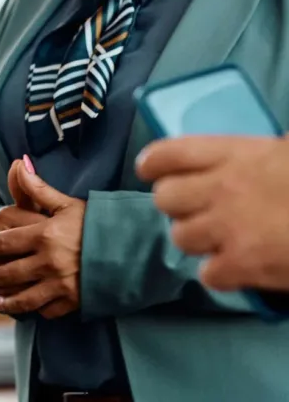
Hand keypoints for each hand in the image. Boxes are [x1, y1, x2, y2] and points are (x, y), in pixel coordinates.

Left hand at [0, 160, 84, 317]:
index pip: (4, 243)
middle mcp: (49, 262)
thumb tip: (19, 164)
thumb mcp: (67, 203)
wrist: (134, 249)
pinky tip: (26, 308)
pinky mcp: (75, 301)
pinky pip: (48, 310)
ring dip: (7, 299)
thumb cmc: (98, 223)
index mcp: (44, 235)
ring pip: (25, 297)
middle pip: (10, 272)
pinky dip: (34, 310)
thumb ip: (39, 188)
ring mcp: (62, 284)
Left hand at [137, 134, 288, 291]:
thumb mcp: (282, 151)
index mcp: (231, 153)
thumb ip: (253, 154)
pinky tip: (237, 269)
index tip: (150, 171)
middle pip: (165, 198)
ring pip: (180, 237)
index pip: (169, 153)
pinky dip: (220, 275)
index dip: (154, 163)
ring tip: (218, 240)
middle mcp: (220, 188)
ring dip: (196, 240)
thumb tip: (242, 158)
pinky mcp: (243, 266)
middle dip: (177, 206)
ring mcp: (228, 228)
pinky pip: (208, 275)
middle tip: (196, 210)